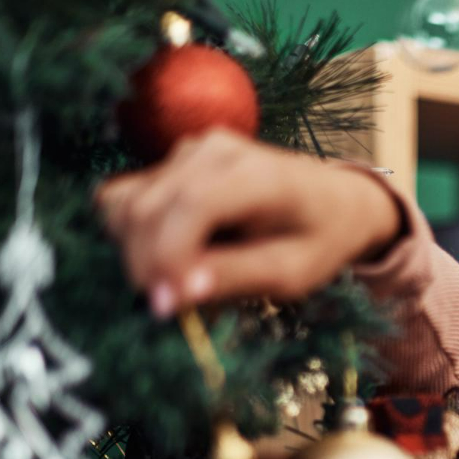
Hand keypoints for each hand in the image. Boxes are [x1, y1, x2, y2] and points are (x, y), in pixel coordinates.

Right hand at [95, 129, 402, 316]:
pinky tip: (167, 257)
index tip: (165, 305)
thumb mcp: (293, 272)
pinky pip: (126, 198)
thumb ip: (236, 277)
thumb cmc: (318, 239)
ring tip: (174, 280)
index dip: (167, 257)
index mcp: (257, 175)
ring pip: (124, 202)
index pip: (191, 205)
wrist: (334, 201)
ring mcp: (188, 151)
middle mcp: (213, 151)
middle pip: (146, 206)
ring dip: (133, 251)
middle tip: (168, 306)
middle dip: (144, 265)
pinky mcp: (171, 162)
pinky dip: (133, 235)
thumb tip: (177, 293)